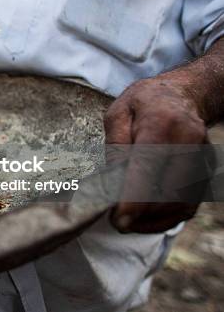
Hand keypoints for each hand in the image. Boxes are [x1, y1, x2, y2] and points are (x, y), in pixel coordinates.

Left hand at [105, 75, 208, 232]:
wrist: (181, 95)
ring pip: (179, 203)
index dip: (133, 196)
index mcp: (161, 122)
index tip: (118, 219)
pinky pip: (188, 205)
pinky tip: (144, 220)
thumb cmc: (142, 105)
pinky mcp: (206, 172)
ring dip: (151, 220)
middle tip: (115, 222)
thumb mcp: (117, 114)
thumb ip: (115, 146)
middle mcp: (188, 141)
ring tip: (127, 222)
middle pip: (166, 190)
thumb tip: (112, 180)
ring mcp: (201, 158)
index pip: (148, 165)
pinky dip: (165, 219)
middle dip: (139, 213)